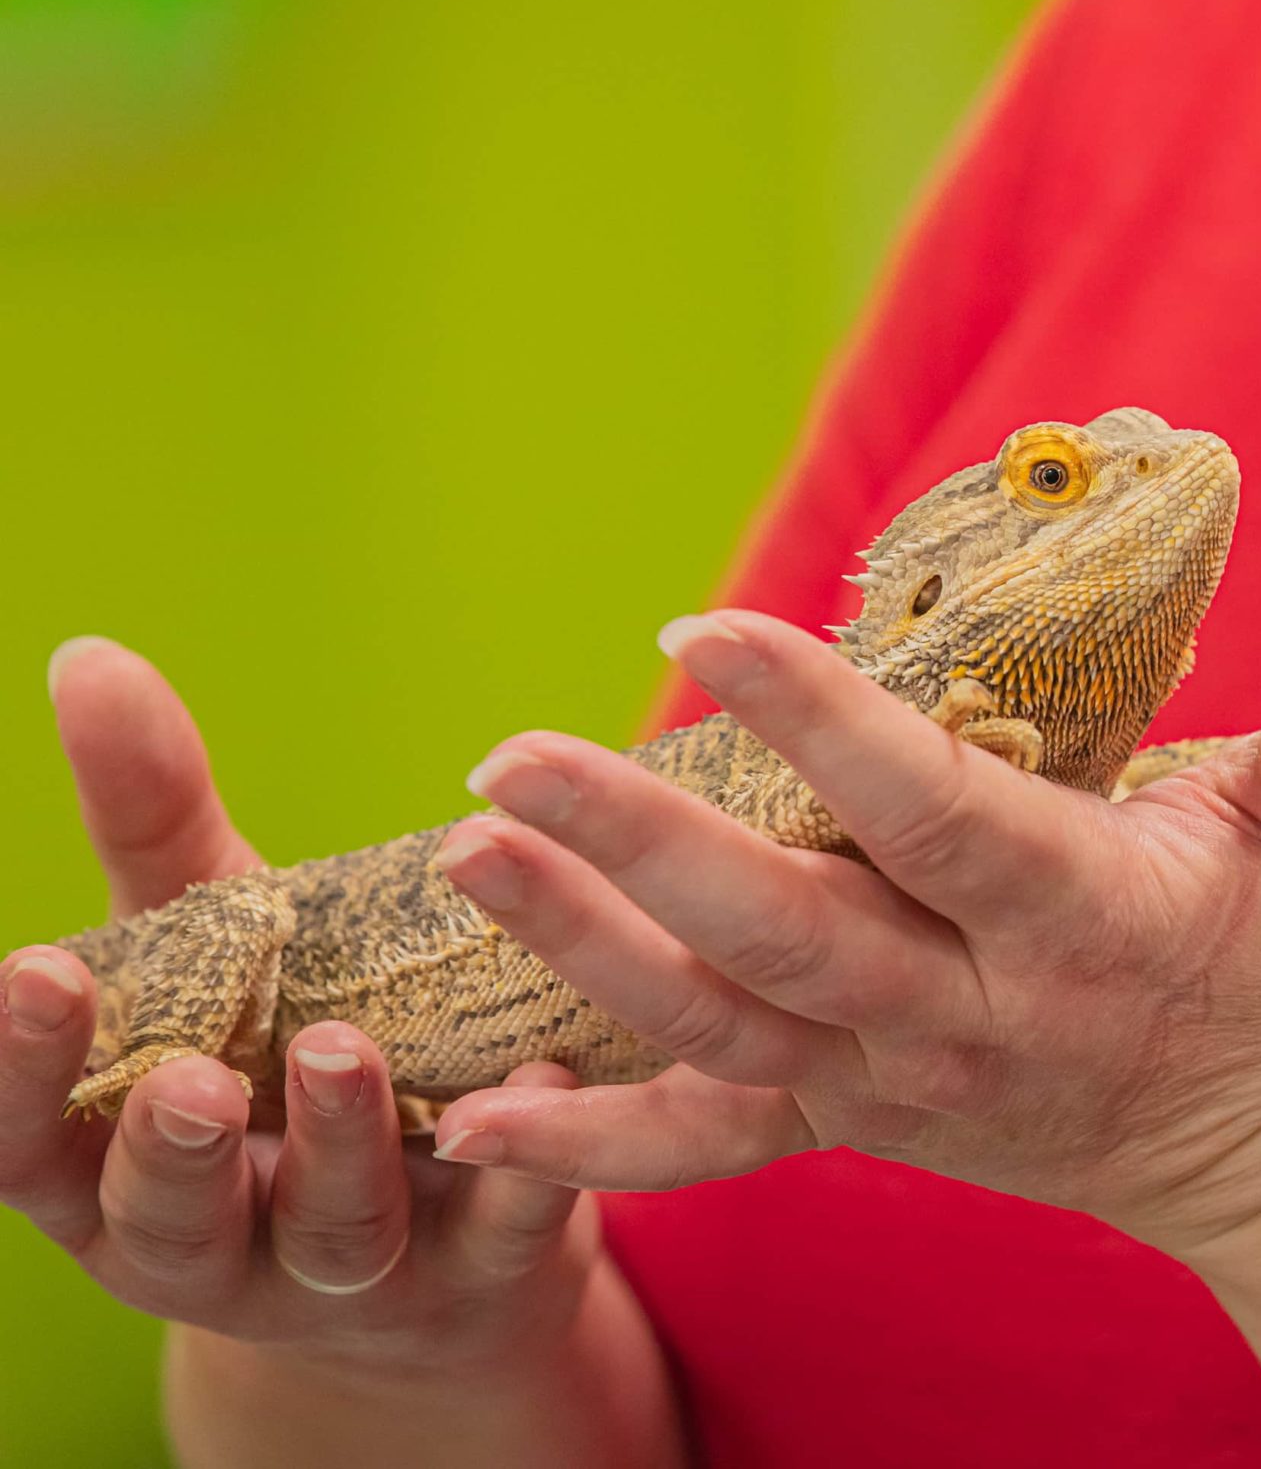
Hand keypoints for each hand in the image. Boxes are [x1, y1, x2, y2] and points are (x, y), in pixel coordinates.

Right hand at [1, 640, 601, 1377]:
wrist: (446, 1229)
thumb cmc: (287, 1055)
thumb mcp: (219, 945)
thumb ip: (156, 822)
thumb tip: (87, 657)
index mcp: (115, 1164)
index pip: (30, 1137)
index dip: (22, 1070)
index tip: (39, 970)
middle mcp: (217, 1236)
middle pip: (168, 1214)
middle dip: (174, 1146)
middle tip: (198, 1075)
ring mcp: (352, 1272)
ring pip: (331, 1230)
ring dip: (336, 1144)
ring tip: (349, 1052)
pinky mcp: (487, 1271)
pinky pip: (502, 1231)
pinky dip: (518, 1167)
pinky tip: (540, 1081)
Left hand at [429, 604, 1260, 1263]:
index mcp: (1094, 921)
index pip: (939, 817)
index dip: (824, 724)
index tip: (708, 629)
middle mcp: (983, 1019)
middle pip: (791, 936)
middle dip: (642, 849)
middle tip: (510, 760)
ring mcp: (913, 1088)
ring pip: (726, 1027)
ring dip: (586, 953)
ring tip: (467, 861)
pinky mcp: (871, 1123)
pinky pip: (720, 1144)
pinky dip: (600, 1141)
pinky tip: (478, 1116)